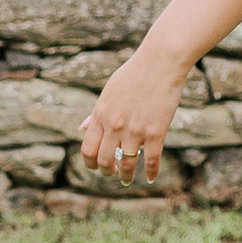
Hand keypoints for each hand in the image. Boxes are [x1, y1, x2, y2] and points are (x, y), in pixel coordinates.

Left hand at [79, 43, 189, 185]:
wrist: (159, 63)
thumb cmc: (133, 75)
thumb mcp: (108, 93)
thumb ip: (95, 113)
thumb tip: (82, 128)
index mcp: (100, 115)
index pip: (87, 149)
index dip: (90, 163)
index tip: (96, 167)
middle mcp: (114, 125)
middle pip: (104, 160)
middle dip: (106, 171)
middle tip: (112, 174)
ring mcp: (135, 130)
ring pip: (126, 164)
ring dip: (126, 176)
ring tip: (127, 179)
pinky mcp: (156, 132)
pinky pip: (151, 160)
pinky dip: (151, 172)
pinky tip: (150, 177)